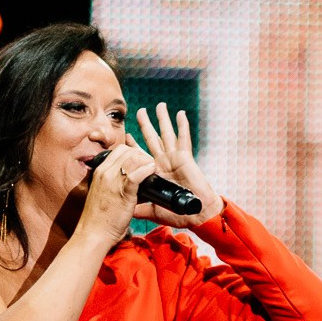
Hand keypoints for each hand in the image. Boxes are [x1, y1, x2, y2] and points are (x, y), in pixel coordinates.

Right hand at [74, 141, 155, 245]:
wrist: (93, 234)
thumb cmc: (100, 219)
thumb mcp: (103, 194)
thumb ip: (114, 185)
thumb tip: (132, 182)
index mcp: (100, 172)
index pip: (119, 151)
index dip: (134, 153)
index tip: (142, 162)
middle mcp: (104, 173)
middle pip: (127, 151)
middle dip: (142, 155)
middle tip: (150, 166)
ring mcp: (112, 181)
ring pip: (132, 158)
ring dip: (146, 161)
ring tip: (152, 170)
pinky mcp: (122, 192)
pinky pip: (136, 174)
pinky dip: (147, 170)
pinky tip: (152, 172)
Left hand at [132, 103, 222, 226]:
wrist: (198, 214)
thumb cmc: (179, 214)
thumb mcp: (153, 210)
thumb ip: (139, 207)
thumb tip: (124, 209)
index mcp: (156, 172)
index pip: (142, 155)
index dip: (134, 145)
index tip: (126, 135)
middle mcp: (165, 162)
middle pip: (153, 138)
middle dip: (146, 125)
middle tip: (139, 111)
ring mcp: (175, 159)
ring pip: (167, 134)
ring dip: (163, 120)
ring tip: (160, 106)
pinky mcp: (185, 158)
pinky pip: (183, 139)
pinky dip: (182, 126)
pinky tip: (180, 114)